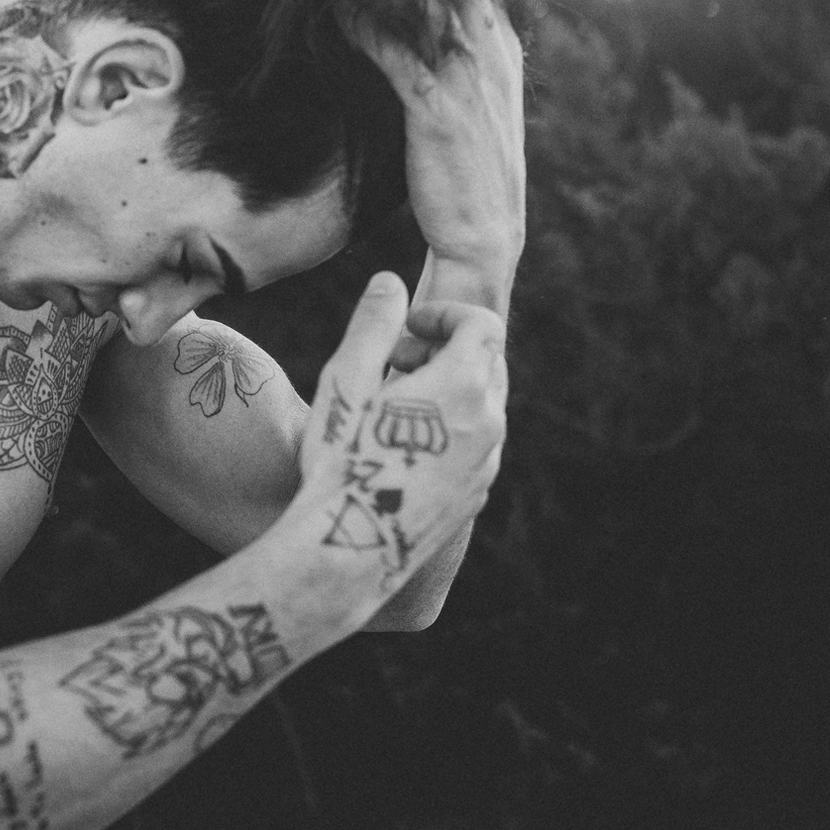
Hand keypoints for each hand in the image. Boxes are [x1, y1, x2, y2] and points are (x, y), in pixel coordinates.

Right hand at [293, 272, 506, 590]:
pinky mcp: (478, 494)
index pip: (483, 323)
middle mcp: (488, 422)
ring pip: (486, 404)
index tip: (406, 328)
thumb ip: (373, 325)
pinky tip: (404, 446)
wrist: (350, 548)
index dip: (445, 314)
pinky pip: (479, 444)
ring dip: (451, 389)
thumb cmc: (340, 462)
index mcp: (461, 385)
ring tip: (395, 406)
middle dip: (448, 348)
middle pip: (489, 360)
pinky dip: (454, 428)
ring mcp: (488, 462)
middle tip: (395, 364)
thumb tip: (391, 281)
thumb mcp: (346, 383)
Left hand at [338, 0, 526, 277]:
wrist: (485, 237)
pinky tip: (339, 12)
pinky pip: (396, 54)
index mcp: (506, 54)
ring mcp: (467, 82)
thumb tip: (422, 30)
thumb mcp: (479, 108)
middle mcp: (493, 58)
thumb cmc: (472, 174)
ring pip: (426, 6)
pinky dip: (366, 27)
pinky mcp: (436, 111)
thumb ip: (460, 64)